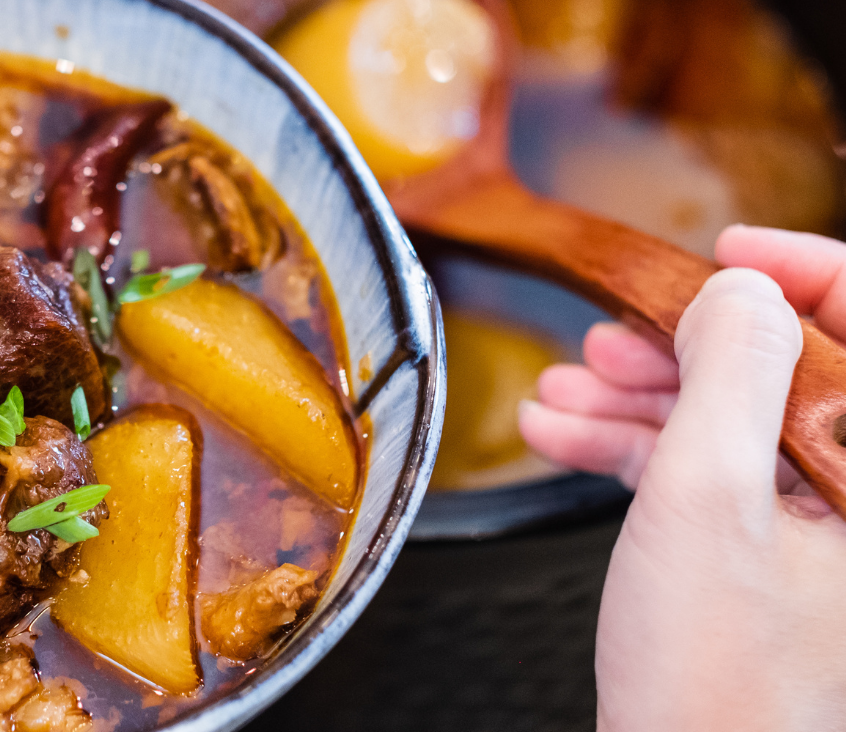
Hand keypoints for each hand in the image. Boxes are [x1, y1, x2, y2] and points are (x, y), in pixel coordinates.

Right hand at [519, 224, 845, 730]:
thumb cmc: (717, 684)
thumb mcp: (708, 500)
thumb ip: (729, 374)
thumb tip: (738, 292)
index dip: (798, 270)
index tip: (722, 253)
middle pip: (784, 366)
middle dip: (683, 343)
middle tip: (611, 335)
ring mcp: (814, 525)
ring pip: (734, 417)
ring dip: (641, 395)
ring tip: (565, 389)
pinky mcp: (762, 554)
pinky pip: (706, 471)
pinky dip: (635, 447)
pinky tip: (569, 435)